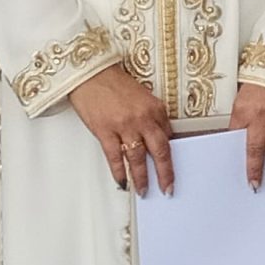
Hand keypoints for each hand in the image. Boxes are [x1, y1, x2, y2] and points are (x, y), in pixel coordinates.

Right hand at [68, 63, 174, 194]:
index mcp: (155, 109)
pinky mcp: (105, 131)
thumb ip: (152, 118)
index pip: (169, 136)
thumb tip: (157, 139)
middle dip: (165, 173)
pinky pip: (115, 157)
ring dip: (142, 178)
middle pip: (160, 151)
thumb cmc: (114, 84)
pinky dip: (119, 172)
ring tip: (144, 190)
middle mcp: (143, 118)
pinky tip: (122, 181)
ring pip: (138, 158)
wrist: (90, 74)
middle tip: (168, 188)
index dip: (171, 155)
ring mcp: (124, 126)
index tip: (173, 168)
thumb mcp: (143, 97)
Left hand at [229, 82, 264, 185]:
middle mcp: (263, 117)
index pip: (240, 141)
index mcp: (245, 111)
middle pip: (259, 150)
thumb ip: (241, 117)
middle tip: (258, 185)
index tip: (247, 177)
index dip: (245, 162)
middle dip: (259, 170)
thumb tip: (238, 137)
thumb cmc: (262, 78)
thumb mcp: (243, 96)